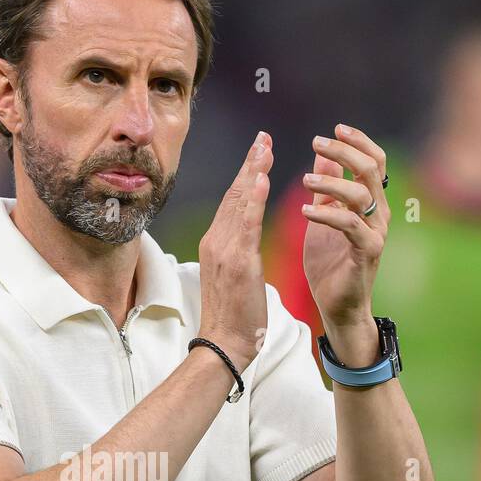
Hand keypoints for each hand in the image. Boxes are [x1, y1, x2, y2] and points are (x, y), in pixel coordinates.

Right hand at [197, 131, 273, 369]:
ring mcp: (225, 251)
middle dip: (249, 163)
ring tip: (264, 146)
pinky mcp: (238, 263)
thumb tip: (244, 240)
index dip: (245, 174)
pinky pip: (246, 225)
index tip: (257, 151)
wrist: (224, 344)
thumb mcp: (234, 277)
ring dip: (252, 171)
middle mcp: (217, 241)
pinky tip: (261, 178)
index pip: (232, 201)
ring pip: (239, 203)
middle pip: (234, 194)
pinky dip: (253, 199)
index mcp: (216, 244)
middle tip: (262, 137)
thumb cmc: (233, 316)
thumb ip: (238, 252)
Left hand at [302, 124, 389, 363]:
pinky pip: (349, 225)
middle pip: (371, 169)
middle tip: (317, 142)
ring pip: (361, 194)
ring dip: (331, 181)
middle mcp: (378, 214)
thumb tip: (324, 153)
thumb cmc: (330, 265)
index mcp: (370, 203)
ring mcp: (375, 233)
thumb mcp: (323, 217)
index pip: (374, 161)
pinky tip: (304, 211)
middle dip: (344, 151)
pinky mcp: (367, 253)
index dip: (357, 141)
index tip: (334, 128)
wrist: (337, 308)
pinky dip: (326, 214)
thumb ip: (326, 187)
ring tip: (304, 180)